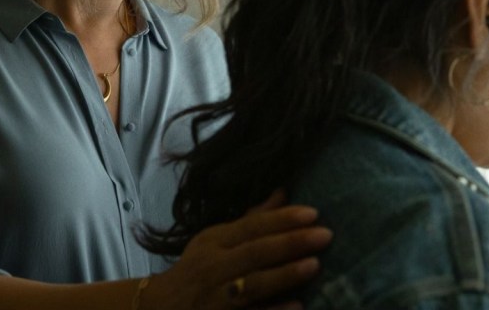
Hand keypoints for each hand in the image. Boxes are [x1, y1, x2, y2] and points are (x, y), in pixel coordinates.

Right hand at [144, 190, 331, 308]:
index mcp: (215, 242)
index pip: (251, 227)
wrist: (162, 307)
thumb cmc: (198, 269)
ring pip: (252, 285)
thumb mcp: (217, 240)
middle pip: (255, 253)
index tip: (313, 213)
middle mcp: (215, 267)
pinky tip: (297, 306)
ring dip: (283, 275)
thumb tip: (284, 191)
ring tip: (314, 265)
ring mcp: (218, 297)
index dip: (281, 219)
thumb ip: (252, 219)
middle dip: (290, 242)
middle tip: (325, 234)